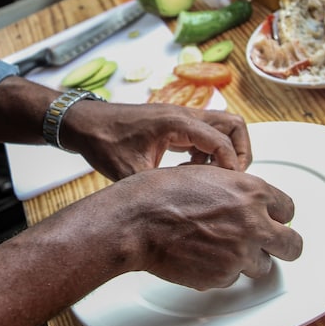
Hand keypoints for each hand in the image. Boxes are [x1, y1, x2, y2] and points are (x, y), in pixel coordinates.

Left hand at [60, 100, 250, 179]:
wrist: (84, 123)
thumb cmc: (103, 141)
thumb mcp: (130, 173)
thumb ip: (160, 188)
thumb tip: (182, 211)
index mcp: (177, 122)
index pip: (222, 141)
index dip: (232, 167)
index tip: (229, 189)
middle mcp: (184, 115)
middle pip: (234, 125)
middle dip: (240, 153)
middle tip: (230, 179)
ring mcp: (180, 117)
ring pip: (222, 127)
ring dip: (224, 152)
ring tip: (208, 178)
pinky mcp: (174, 124)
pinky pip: (205, 133)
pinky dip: (207, 152)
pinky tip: (188, 172)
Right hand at [86, 164, 301, 286]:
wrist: (136, 220)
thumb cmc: (160, 193)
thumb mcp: (207, 176)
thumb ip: (235, 190)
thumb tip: (245, 201)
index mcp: (251, 191)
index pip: (288, 209)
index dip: (278, 215)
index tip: (273, 220)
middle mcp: (253, 223)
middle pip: (292, 245)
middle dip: (283, 246)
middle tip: (272, 247)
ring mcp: (240, 253)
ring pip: (262, 266)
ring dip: (247, 260)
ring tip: (220, 249)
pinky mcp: (222, 276)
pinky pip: (231, 278)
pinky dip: (220, 270)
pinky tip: (199, 256)